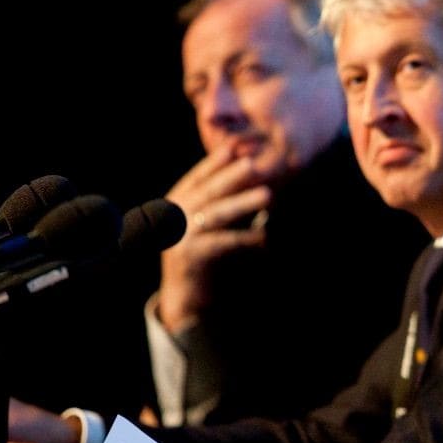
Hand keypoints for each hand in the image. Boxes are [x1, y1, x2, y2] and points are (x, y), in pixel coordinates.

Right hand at [157, 148, 272, 331]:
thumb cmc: (203, 252)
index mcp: (177, 203)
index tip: (235, 146)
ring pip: (215, 215)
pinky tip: (264, 237)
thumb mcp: (207, 222)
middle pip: (207, 192)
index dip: (215, 162)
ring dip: (243, 203)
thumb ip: (219, 200)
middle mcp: (175, 218)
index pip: (197, 177)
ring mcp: (181, 238)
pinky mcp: (191, 259)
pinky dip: (245, 239)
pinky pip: (222, 245)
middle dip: (231, 176)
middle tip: (254, 163)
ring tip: (268, 195)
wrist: (185, 295)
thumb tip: (248, 170)